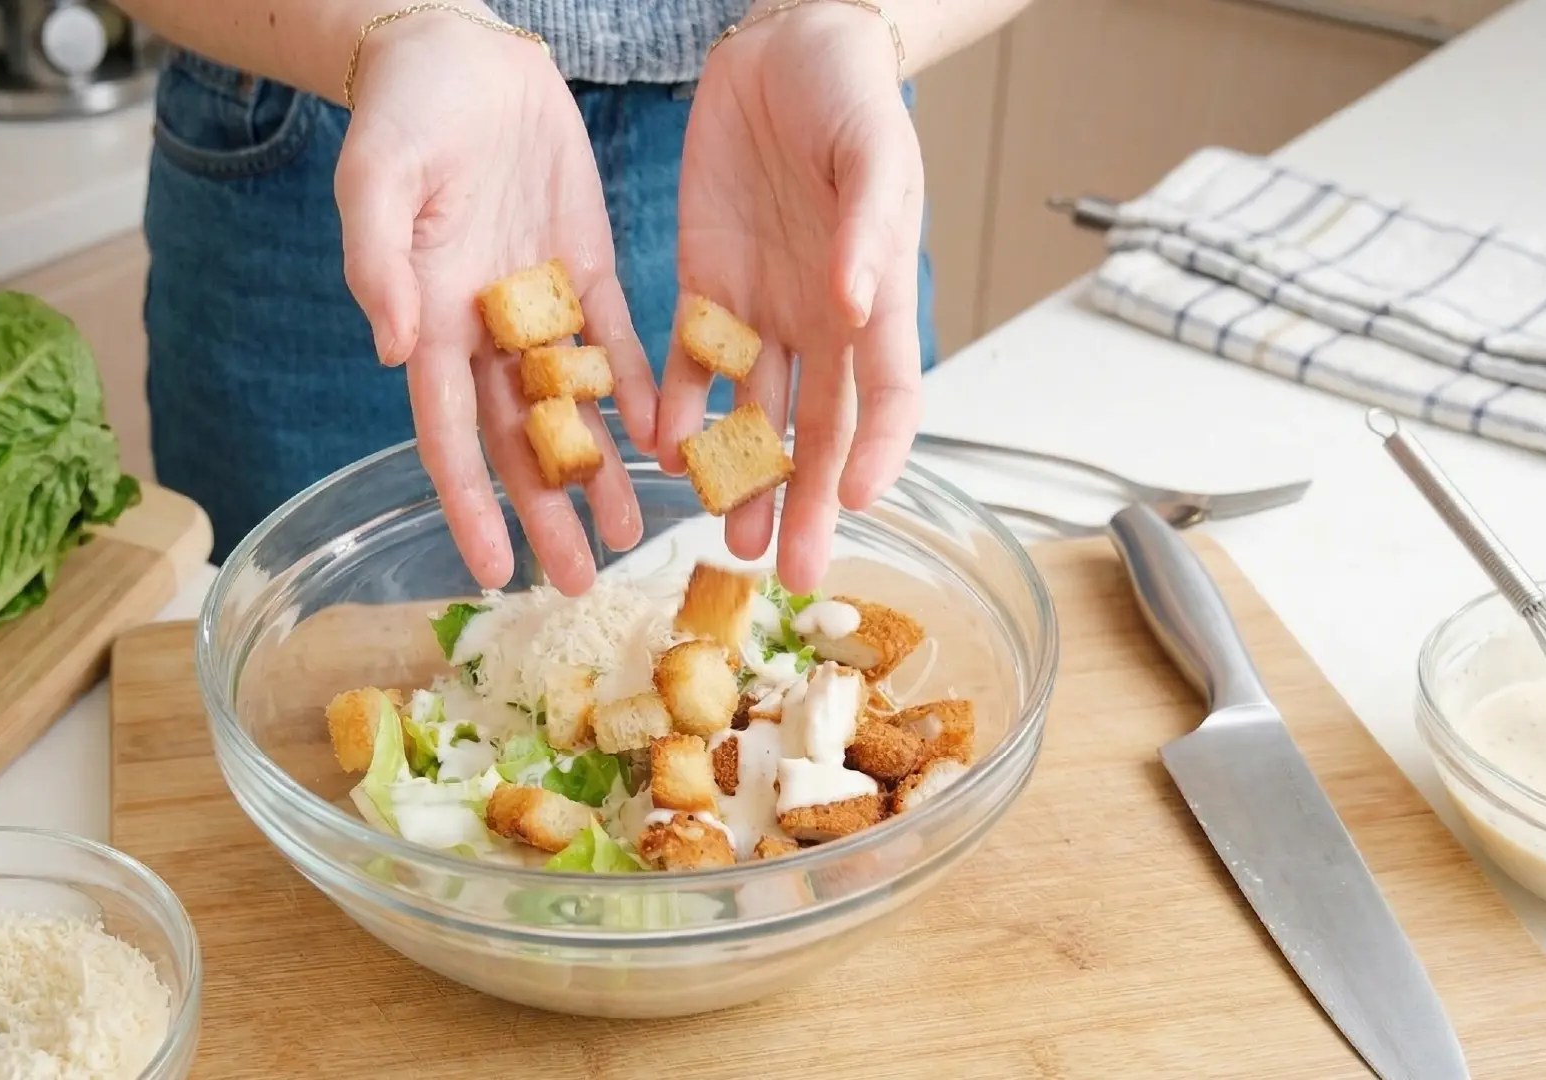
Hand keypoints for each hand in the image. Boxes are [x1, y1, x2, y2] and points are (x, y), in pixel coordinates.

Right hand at [336, 8, 656, 595]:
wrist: (462, 49)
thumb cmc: (404, 109)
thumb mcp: (377, 176)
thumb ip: (377, 259)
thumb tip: (392, 349)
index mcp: (428, 316)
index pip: (448, 433)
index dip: (470, 504)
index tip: (494, 571)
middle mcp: (484, 327)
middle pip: (518, 442)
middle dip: (547, 512)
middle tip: (583, 579)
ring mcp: (539, 302)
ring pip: (573, 407)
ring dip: (598, 470)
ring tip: (630, 534)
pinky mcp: (586, 266)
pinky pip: (617, 342)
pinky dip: (637, 390)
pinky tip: (663, 440)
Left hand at [657, 2, 926, 593]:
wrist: (785, 45)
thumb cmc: (850, 96)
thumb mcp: (873, 152)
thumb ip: (867, 229)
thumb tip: (855, 303)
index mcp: (874, 295)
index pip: (886, 394)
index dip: (877, 451)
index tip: (854, 502)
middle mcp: (821, 319)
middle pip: (817, 430)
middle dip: (803, 502)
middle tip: (788, 571)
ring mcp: (759, 310)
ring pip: (751, 416)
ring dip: (739, 479)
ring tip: (724, 539)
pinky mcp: (701, 288)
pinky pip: (687, 364)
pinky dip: (676, 409)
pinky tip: (660, 452)